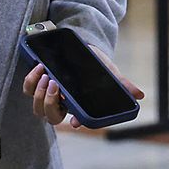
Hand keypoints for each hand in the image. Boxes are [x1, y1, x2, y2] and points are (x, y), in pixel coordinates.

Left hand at [23, 44, 146, 128]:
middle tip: (56, 85)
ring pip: (37, 107)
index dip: (76, 123)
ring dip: (39, 93)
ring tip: (48, 75)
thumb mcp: (108, 72)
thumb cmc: (94, 63)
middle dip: (50, 103)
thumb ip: (121, 84)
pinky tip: (40, 68)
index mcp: (78, 104)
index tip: (76, 121)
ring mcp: (46, 94)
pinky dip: (31, 80)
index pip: (75, 121)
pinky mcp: (36, 83)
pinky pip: (28, 89)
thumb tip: (140, 95)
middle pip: (50, 117)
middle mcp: (61, 104)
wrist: (79, 45)